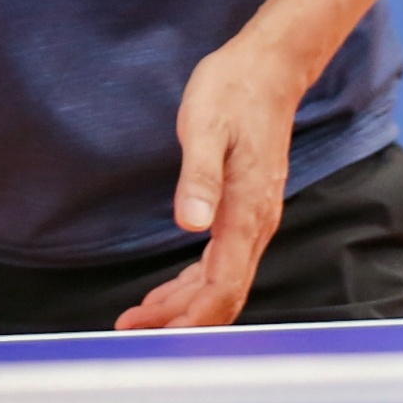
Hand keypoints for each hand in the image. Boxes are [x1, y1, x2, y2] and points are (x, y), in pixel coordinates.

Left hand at [116, 33, 306, 328]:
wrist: (268, 70)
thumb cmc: (235, 92)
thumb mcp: (207, 128)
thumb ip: (199, 178)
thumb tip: (191, 223)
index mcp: (247, 211)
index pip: (223, 286)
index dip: (189, 317)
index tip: (153, 333)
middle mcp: (256, 224)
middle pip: (223, 295)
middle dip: (181, 321)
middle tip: (133, 331)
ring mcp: (254, 219)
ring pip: (223, 284)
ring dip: (185, 307)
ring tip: (142, 318)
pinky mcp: (246, 211)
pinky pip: (223, 264)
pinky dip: (195, 285)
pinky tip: (170, 290)